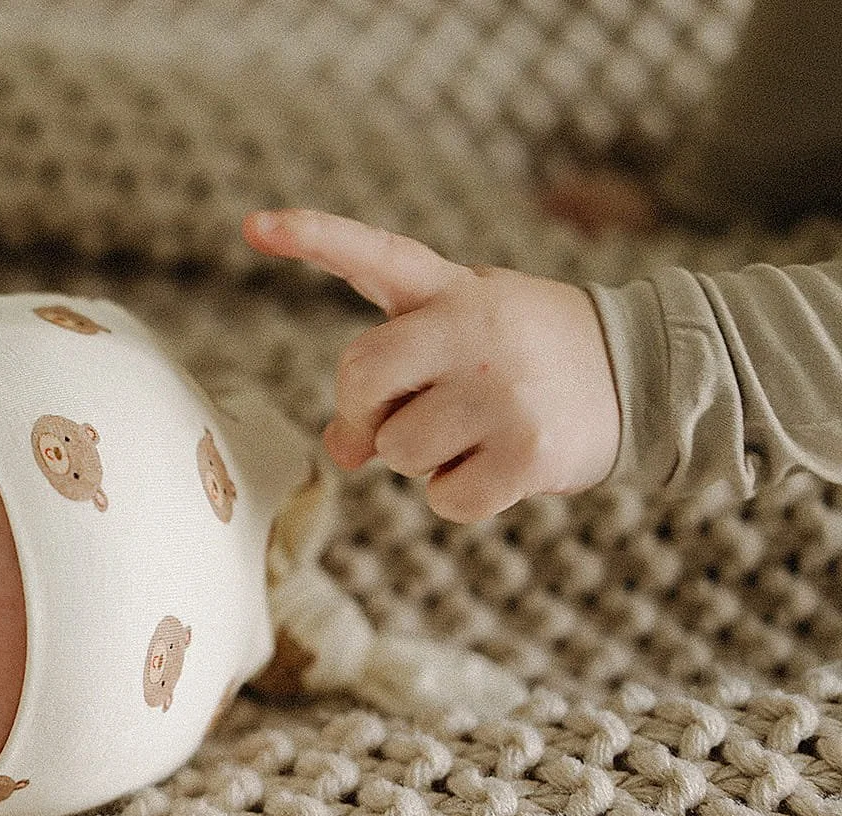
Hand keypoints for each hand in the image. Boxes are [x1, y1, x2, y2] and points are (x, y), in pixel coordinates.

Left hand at [243, 208, 621, 522]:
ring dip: (422, 460)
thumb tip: (341, 451)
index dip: (312, 236)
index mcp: (453, 290)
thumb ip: (390, 375)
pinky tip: (504, 464)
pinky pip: (445, 500)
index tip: (254, 225)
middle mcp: (475, 329)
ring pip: (397, 452)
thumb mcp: (464, 341)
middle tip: (400, 420)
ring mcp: (502, 389)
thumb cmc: (529, 359)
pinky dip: (463, 497)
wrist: (650, 376)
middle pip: (358, 378)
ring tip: (479, 430)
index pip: (373, 253)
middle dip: (365, 414)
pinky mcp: (528, 451)